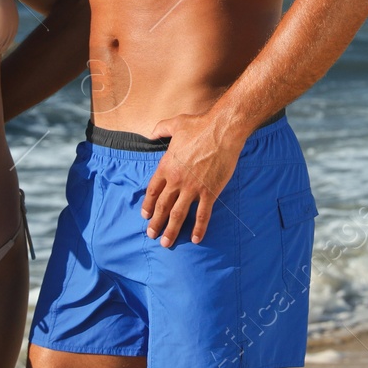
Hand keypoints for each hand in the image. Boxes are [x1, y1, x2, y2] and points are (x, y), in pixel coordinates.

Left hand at [141, 112, 246, 246]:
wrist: (222, 130)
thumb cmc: (200, 125)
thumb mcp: (175, 124)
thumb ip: (160, 129)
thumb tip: (151, 132)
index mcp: (166, 166)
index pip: (153, 191)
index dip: (148, 205)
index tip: (145, 215)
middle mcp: (176, 180)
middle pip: (162, 206)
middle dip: (156, 223)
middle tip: (152, 234)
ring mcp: (192, 188)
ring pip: (178, 214)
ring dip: (171, 230)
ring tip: (166, 242)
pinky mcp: (209, 192)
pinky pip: (202, 214)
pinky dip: (199, 228)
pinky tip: (196, 239)